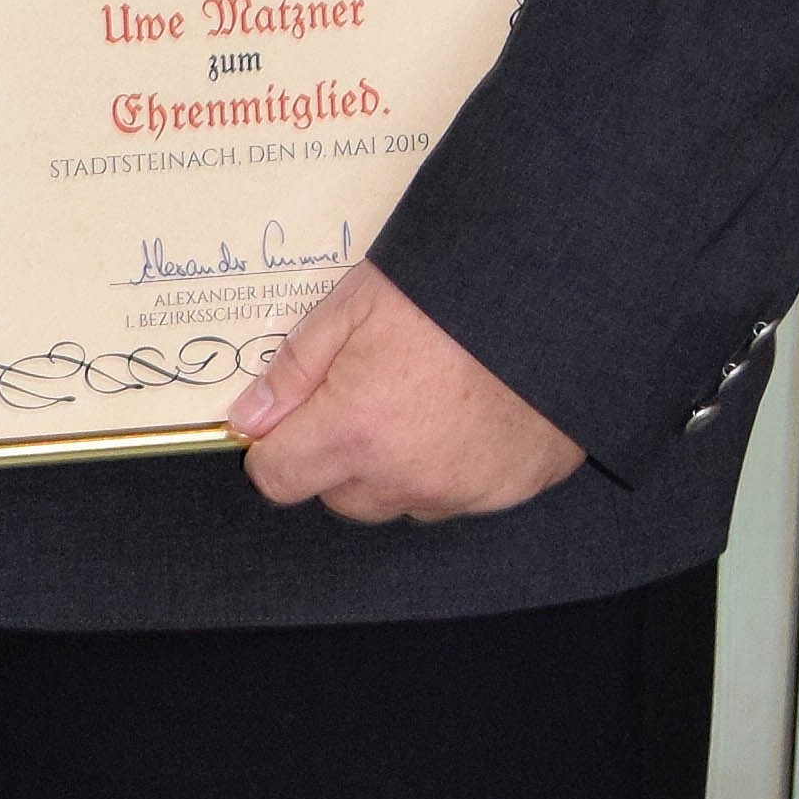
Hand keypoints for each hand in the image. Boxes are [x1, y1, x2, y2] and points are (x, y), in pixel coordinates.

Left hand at [230, 261, 583, 521]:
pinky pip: (450, 499)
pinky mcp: (505, 493)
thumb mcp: (351, 307)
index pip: (280, 481)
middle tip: (352, 395)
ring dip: (386, 469)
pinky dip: (440, 471)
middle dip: (330, 456)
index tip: (283, 418)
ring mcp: (459, 493)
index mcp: (355, 431)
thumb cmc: (442, 296)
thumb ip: (294, 369)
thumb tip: (249, 418)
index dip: (272, 450)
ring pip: (395, 502)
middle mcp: (404, 478)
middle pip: (337, 496)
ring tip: (408, 401)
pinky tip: (453, 419)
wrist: (548, 305)